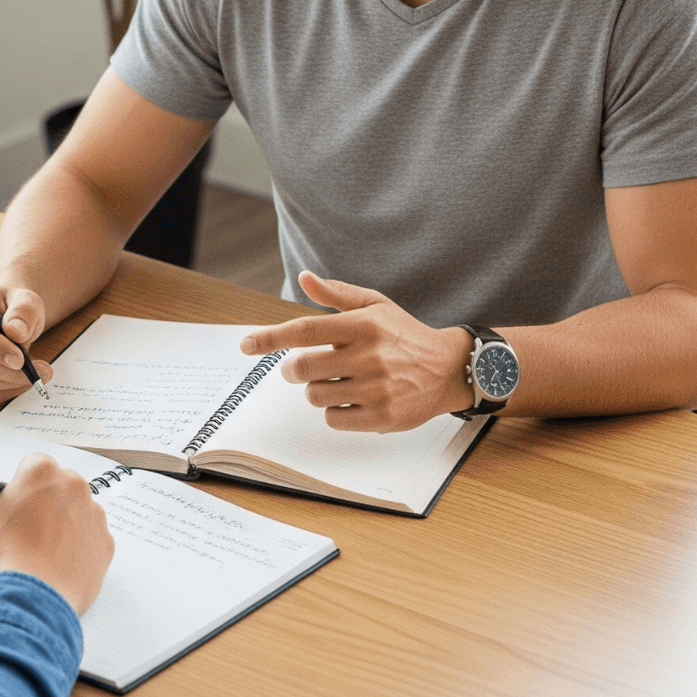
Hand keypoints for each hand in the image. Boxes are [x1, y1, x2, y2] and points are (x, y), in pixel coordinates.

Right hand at [0, 283, 53, 403]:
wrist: (8, 321)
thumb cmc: (15, 310)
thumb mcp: (27, 301)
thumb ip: (24, 312)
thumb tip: (15, 332)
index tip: (21, 359)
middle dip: (9, 372)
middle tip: (42, 371)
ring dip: (11, 383)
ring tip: (36, 373)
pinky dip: (6, 391)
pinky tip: (21, 381)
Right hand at [0, 453, 114, 615]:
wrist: (29, 599)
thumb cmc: (1, 558)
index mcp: (41, 472)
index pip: (33, 465)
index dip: (21, 485)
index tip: (15, 502)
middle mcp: (74, 487)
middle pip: (59, 486)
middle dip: (45, 502)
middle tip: (27, 529)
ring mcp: (94, 515)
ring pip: (76, 513)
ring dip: (62, 526)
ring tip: (41, 554)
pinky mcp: (105, 544)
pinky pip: (89, 540)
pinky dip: (76, 550)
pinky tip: (56, 566)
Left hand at [241, 273, 472, 432]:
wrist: (450, 368)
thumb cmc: (404, 334)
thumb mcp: (375, 305)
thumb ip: (336, 294)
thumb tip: (303, 278)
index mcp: (363, 325)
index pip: (305, 330)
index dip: (270, 337)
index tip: (245, 344)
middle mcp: (369, 356)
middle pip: (302, 369)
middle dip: (294, 370)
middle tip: (304, 368)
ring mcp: (376, 389)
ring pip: (315, 396)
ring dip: (317, 390)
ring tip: (338, 381)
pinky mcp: (382, 417)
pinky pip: (333, 419)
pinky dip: (334, 411)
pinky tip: (352, 399)